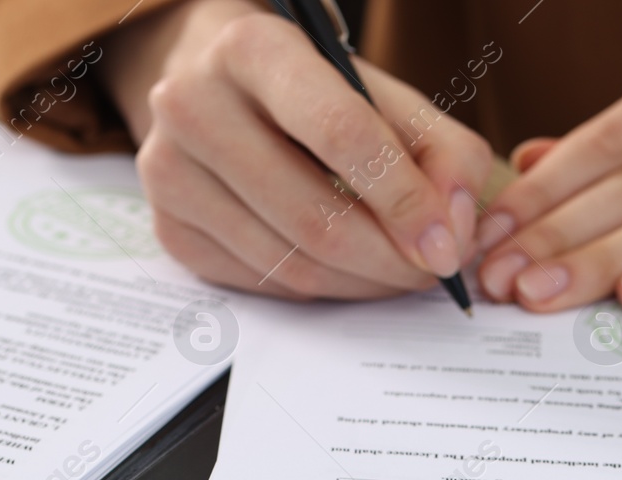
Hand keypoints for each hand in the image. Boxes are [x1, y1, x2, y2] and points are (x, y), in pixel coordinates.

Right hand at [103, 0, 491, 298]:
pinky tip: (348, 269)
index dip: (405, 200)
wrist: (212, 86)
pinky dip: (323, 288)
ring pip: (291, 264)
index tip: (445, 246)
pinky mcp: (168, 228)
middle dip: (391, 260)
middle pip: (315, 217)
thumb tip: (453, 231)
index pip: (340, 134)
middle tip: (433, 272)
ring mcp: (168, 172)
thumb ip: (441, 151)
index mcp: (252, 48)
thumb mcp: (382, 94)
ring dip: (363, 283)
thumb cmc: (310, 90)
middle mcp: (192, 104)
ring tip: (399, 270)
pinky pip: (265, 284)